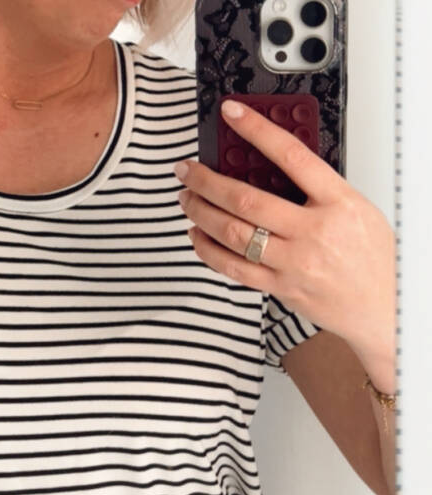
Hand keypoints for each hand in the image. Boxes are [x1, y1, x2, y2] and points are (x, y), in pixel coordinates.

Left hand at [174, 99, 395, 366]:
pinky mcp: (279, 287)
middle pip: (247, 200)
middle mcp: (312, 232)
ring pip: (234, 234)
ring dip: (202, 213)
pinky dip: (209, 250)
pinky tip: (197, 236)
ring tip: (187, 199)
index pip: (291, 156)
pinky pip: (234, 268)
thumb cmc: (371, 257)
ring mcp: (293, 263)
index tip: (232, 115)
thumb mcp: (356, 208)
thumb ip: (318, 190)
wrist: (381, 305)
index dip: (258, 131)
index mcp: (337, 202)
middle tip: (187, 170)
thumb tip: (274, 168)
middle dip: (208, 182)